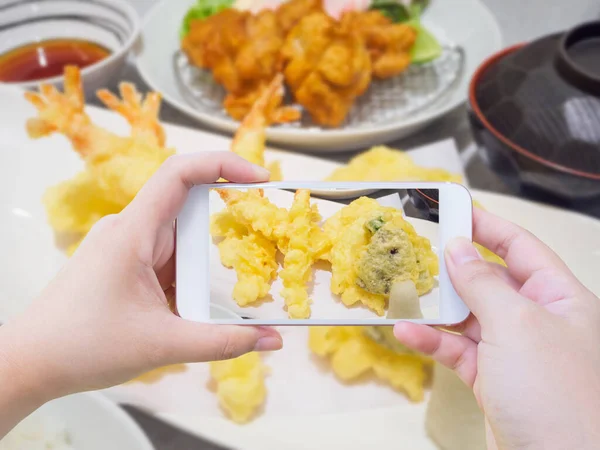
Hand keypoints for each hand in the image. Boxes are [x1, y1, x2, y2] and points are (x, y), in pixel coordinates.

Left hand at [0, 152, 281, 432]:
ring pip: (179, 243)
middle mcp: (129, 230)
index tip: (261, 178)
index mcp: (133, 232)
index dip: (224, 164)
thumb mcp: (164, 345)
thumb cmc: (83, 347)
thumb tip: (273, 340)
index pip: (180, 174)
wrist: (29, 363)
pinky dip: (183, 283)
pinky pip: (167, 261)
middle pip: (188, 215)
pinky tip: (178, 313)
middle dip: (214, 247)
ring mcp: (126, 247)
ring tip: (190, 311)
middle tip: (231, 274)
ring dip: (196, 274)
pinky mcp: (124, 264)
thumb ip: (223, 342)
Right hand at [394, 208, 599, 449]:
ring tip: (403, 292)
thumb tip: (456, 247)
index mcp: (559, 297)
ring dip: (435, 308)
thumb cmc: (552, 390)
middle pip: (489, 280)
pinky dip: (433, 341)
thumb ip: (481, 282)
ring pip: (468, 316)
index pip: (520, 247)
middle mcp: (539, 320)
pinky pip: (457, 349)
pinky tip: (407, 333)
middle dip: (453, 268)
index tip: (452, 209)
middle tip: (416, 251)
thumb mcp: (515, 324)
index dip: (487, 226)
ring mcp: (514, 350)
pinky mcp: (492, 378)